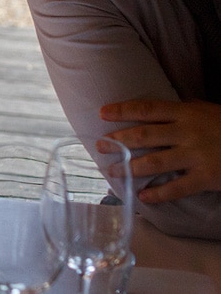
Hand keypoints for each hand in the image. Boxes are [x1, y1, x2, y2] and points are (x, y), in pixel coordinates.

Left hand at [100, 98, 220, 202]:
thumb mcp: (205, 109)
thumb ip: (180, 110)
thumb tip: (152, 110)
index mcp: (186, 112)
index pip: (147, 108)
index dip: (122, 110)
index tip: (102, 113)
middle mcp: (187, 132)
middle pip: (144, 135)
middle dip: (118, 141)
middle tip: (99, 145)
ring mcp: (196, 155)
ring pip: (155, 161)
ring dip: (129, 167)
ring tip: (112, 171)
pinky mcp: (206, 178)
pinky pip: (177, 188)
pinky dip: (158, 194)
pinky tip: (142, 197)